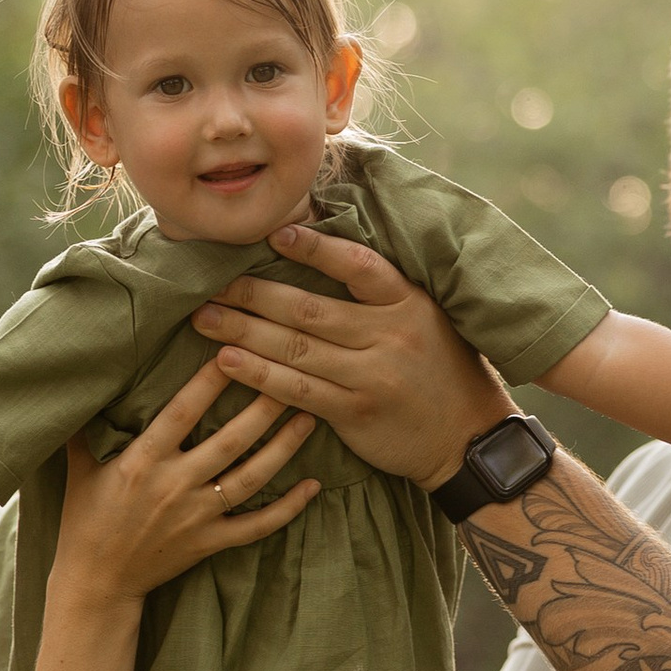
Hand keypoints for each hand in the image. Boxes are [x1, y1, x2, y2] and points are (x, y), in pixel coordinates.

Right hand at [52, 362, 317, 603]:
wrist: (97, 580)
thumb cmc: (86, 516)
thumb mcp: (79, 463)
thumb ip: (88, 422)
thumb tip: (92, 376)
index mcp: (142, 461)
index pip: (182, 412)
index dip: (210, 382)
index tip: (234, 350)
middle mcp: (174, 486)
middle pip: (230, 441)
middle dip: (263, 409)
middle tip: (292, 378)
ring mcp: (196, 517)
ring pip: (250, 479)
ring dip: (284, 449)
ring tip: (309, 419)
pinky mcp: (210, 542)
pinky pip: (257, 526)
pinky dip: (288, 509)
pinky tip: (313, 487)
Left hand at [194, 222, 506, 488]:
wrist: (466, 437)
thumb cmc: (441, 368)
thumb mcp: (425, 317)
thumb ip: (381, 292)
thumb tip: (319, 252)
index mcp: (408, 302)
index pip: (359, 266)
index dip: (316, 249)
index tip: (275, 234)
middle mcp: (390, 335)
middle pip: (310, 309)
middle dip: (254, 293)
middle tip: (211, 280)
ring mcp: (371, 376)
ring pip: (296, 349)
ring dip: (244, 332)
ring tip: (204, 317)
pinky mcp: (355, 412)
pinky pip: (297, 391)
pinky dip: (258, 375)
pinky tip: (226, 362)